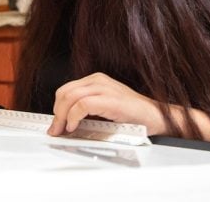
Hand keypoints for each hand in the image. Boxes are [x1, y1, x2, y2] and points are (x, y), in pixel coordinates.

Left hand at [48, 72, 165, 135]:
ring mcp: (105, 88)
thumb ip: (86, 111)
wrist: (155, 117)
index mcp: (95, 81)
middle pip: (65, 92)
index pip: (66, 90)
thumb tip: (64, 124)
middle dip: (56, 113)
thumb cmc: (133, 115)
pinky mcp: (110, 99)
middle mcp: (98, 80)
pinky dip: (74, 116)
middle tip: (56, 130)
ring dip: (62, 116)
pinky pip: (83, 104)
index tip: (54, 124)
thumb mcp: (104, 109)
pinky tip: (74, 126)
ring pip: (70, 96)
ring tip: (63, 129)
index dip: (56, 108)